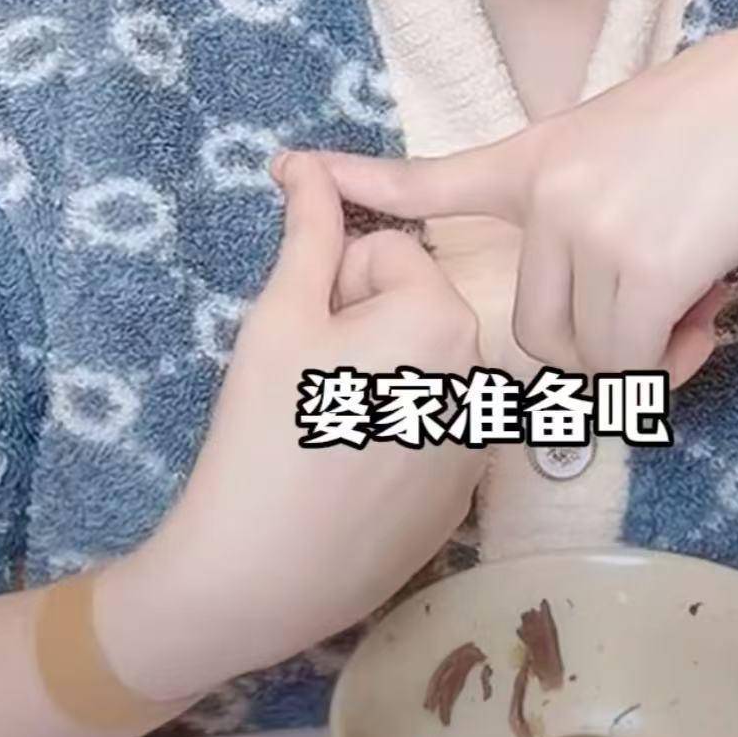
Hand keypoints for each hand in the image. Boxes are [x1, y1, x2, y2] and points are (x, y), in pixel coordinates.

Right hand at [125, 151, 486, 689]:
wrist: (255, 576)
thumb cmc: (263, 431)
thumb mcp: (280, 315)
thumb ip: (309, 229)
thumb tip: (307, 159)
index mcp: (444, 318)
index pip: (385, 254)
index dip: (332, 287)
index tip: (303, 341)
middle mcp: (482, 373)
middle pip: (410, 307)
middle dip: (359, 328)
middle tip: (307, 385)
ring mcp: (479, 442)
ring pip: (419, 367)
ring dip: (378, 380)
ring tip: (323, 433)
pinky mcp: (465, 497)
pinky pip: (430, 428)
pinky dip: (394, 438)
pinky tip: (345, 478)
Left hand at [317, 6, 737, 387]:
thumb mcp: (638, 138)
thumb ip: (600, 201)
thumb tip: (616, 291)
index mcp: (542, 153)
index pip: (437, 178)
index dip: (370, 186)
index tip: (303, 169)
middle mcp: (548, 191)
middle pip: (532, 329)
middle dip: (594, 346)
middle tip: (668, 319)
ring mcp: (588, 227)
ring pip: (584, 353)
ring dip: (642, 355)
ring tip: (699, 304)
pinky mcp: (639, 266)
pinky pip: (632, 363)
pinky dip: (671, 364)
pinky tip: (713, 313)